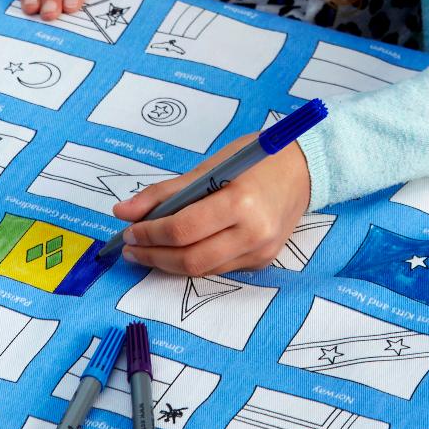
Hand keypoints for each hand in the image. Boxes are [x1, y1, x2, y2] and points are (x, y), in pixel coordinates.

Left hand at [111, 134, 310, 274]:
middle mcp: (254, 234)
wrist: (304, 169)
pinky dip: (193, 260)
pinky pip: (218, 268)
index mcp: (241, 203)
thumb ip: (164, 191)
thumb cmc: (256, 159)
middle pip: (191, 259)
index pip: (184, 229)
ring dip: (169, 263)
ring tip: (147, 250)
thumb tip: (123, 212)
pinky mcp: (263, 262)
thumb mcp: (209, 166)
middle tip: (130, 247)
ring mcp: (261, 252)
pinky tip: (178, 250)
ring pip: (203, 270)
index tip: (128, 230)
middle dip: (154, 256)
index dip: (150, 234)